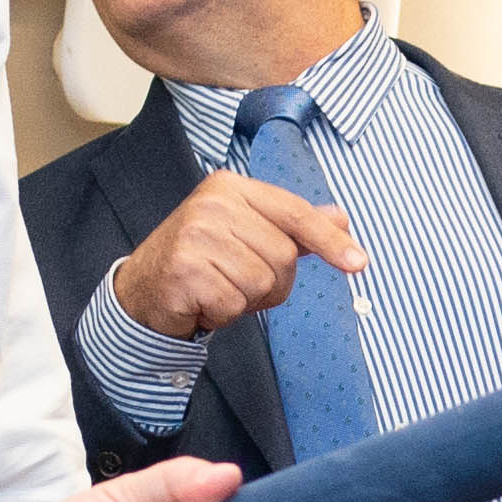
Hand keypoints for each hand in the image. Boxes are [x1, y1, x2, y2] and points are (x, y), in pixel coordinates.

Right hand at [112, 170, 365, 341]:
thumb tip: (341, 217)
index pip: (295, 213)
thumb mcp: (247, 232)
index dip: (329, 241)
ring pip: (261, 282)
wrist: (142, 290)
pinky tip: (202, 302)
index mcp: (231, 187)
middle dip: (270, 283)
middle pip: (283, 256)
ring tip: (218, 289)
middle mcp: (213, 204)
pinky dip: (223, 314)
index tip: (359, 263)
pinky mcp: (184, 269)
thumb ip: (293, 225)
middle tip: (238, 282)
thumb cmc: (202, 260)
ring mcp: (195, 234)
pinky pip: (234, 304)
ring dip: (245, 300)